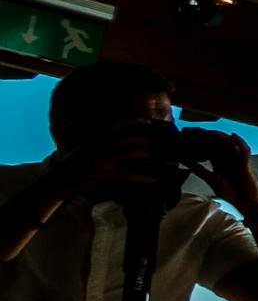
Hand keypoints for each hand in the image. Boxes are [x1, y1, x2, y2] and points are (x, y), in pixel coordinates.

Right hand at [49, 120, 175, 191]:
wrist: (58, 179)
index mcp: (94, 138)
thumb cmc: (71, 164)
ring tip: (157, 155)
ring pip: (129, 153)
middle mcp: (98, 146)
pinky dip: (141, 177)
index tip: (146, 121)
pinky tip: (153, 179)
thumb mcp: (81, 147)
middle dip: (144, 138)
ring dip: (145, 153)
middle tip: (157, 140)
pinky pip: (127, 174)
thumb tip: (107, 132)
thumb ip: (94, 139)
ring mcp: (101, 159)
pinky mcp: (103, 173)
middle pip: (126, 139)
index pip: (115, 125)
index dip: (132, 122)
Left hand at [176, 126, 257, 206]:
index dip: (195, 139)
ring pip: (228, 143)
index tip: (182, 134)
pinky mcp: (246, 163)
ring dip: (217, 136)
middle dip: (202, 134)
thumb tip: (184, 161)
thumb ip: (199, 169)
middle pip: (215, 141)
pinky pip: (244, 150)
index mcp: (218, 160)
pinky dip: (239, 142)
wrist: (246, 203)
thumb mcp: (210, 179)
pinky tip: (233, 136)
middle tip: (187, 130)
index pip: (206, 146)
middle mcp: (227, 156)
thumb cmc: (231, 192)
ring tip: (206, 131)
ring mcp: (237, 159)